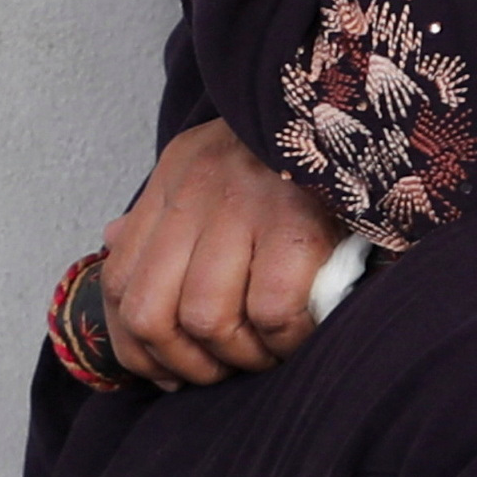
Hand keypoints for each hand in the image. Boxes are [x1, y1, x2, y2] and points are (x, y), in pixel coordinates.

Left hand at [94, 118, 346, 388]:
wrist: (362, 105)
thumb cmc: (295, 153)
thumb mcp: (215, 163)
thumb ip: (166, 209)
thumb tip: (113, 238)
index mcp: (173, 177)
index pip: (119, 281)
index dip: (138, 347)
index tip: (173, 371)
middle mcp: (195, 187)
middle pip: (150, 313)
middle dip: (187, 362)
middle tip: (225, 368)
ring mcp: (243, 203)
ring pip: (206, 319)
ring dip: (241, 356)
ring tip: (268, 352)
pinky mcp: (296, 221)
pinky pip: (272, 313)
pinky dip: (285, 340)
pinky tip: (300, 334)